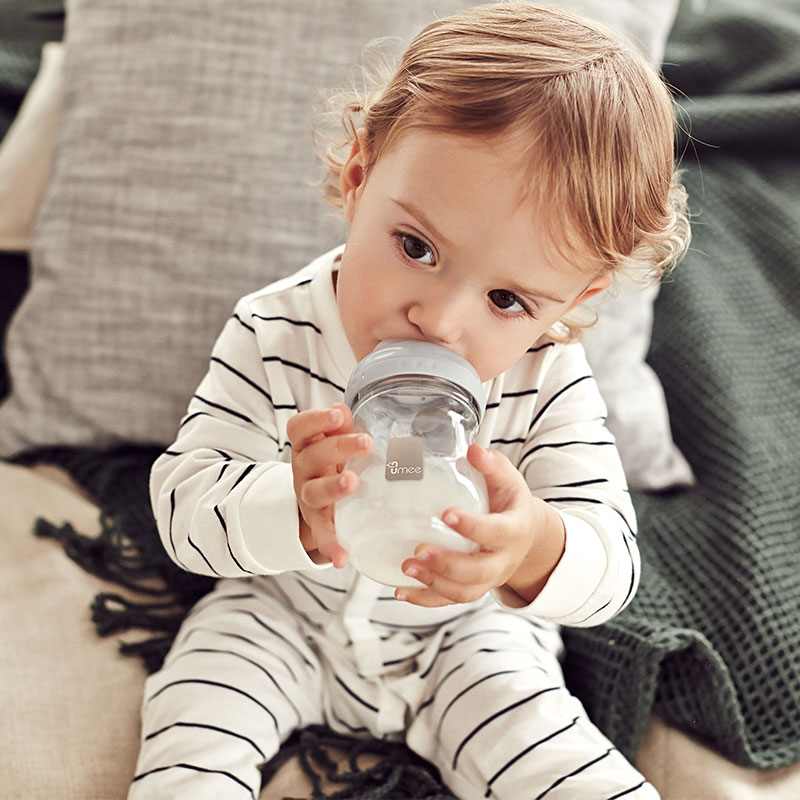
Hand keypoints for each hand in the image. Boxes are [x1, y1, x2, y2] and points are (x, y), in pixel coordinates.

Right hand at [286, 403, 371, 566]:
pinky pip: (322, 535)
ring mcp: (308, 497)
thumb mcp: (333, 443)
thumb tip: (344, 406)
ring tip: (352, 483)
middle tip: (365, 442)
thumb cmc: (331, 464)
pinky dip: (330, 546)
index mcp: (307, 446)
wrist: (317, 500)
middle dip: (338, 447)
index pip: (300, 428)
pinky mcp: (318, 523)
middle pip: (313, 456)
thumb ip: (340, 427)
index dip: (316, 420)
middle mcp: (303, 470)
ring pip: (315, 492)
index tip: (339, 414)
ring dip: (333, 487)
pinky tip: (341, 557)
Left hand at [396, 444, 565, 606]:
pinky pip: (448, 601)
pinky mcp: (471, 589)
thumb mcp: (509, 481)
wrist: (525, 537)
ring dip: (433, 583)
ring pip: (463, 591)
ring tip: (406, 567)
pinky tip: (401, 590)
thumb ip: (493, 466)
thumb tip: (474, 450)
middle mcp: (502, 561)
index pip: (495, 532)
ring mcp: (487, 579)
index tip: (446, 514)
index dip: (473, 526)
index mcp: (513, 531)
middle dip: (447, 564)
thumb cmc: (509, 503)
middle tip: (419, 550)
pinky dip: (424, 599)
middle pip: (478, 571)